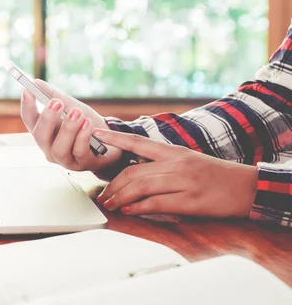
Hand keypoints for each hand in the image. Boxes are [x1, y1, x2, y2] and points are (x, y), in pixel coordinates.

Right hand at [20, 80, 121, 171]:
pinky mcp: (84, 164)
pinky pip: (79, 152)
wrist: (111, 140)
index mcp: (44, 132)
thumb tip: (36, 83)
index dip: (27, 106)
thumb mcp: (70, 107)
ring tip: (77, 113)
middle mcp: (50, 148)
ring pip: (59, 148)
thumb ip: (53, 95)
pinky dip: (83, 137)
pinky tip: (88, 124)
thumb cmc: (85, 124)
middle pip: (40, 137)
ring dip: (68, 129)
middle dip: (47, 119)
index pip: (29, 121)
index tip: (28, 91)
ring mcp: (66, 159)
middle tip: (56, 102)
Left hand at [93, 129, 258, 217]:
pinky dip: (139, 208)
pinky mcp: (190, 201)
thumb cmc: (214, 175)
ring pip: (141, 187)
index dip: (115, 138)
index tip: (96, 132)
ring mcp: (183, 182)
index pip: (138, 142)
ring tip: (110, 205)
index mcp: (174, 151)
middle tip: (102, 195)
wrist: (247, 187)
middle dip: (113, 185)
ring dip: (121, 197)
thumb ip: (162, 163)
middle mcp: (176, 164)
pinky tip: (129, 211)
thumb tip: (135, 172)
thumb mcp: (188, 160)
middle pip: (133, 172)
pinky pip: (157, 204)